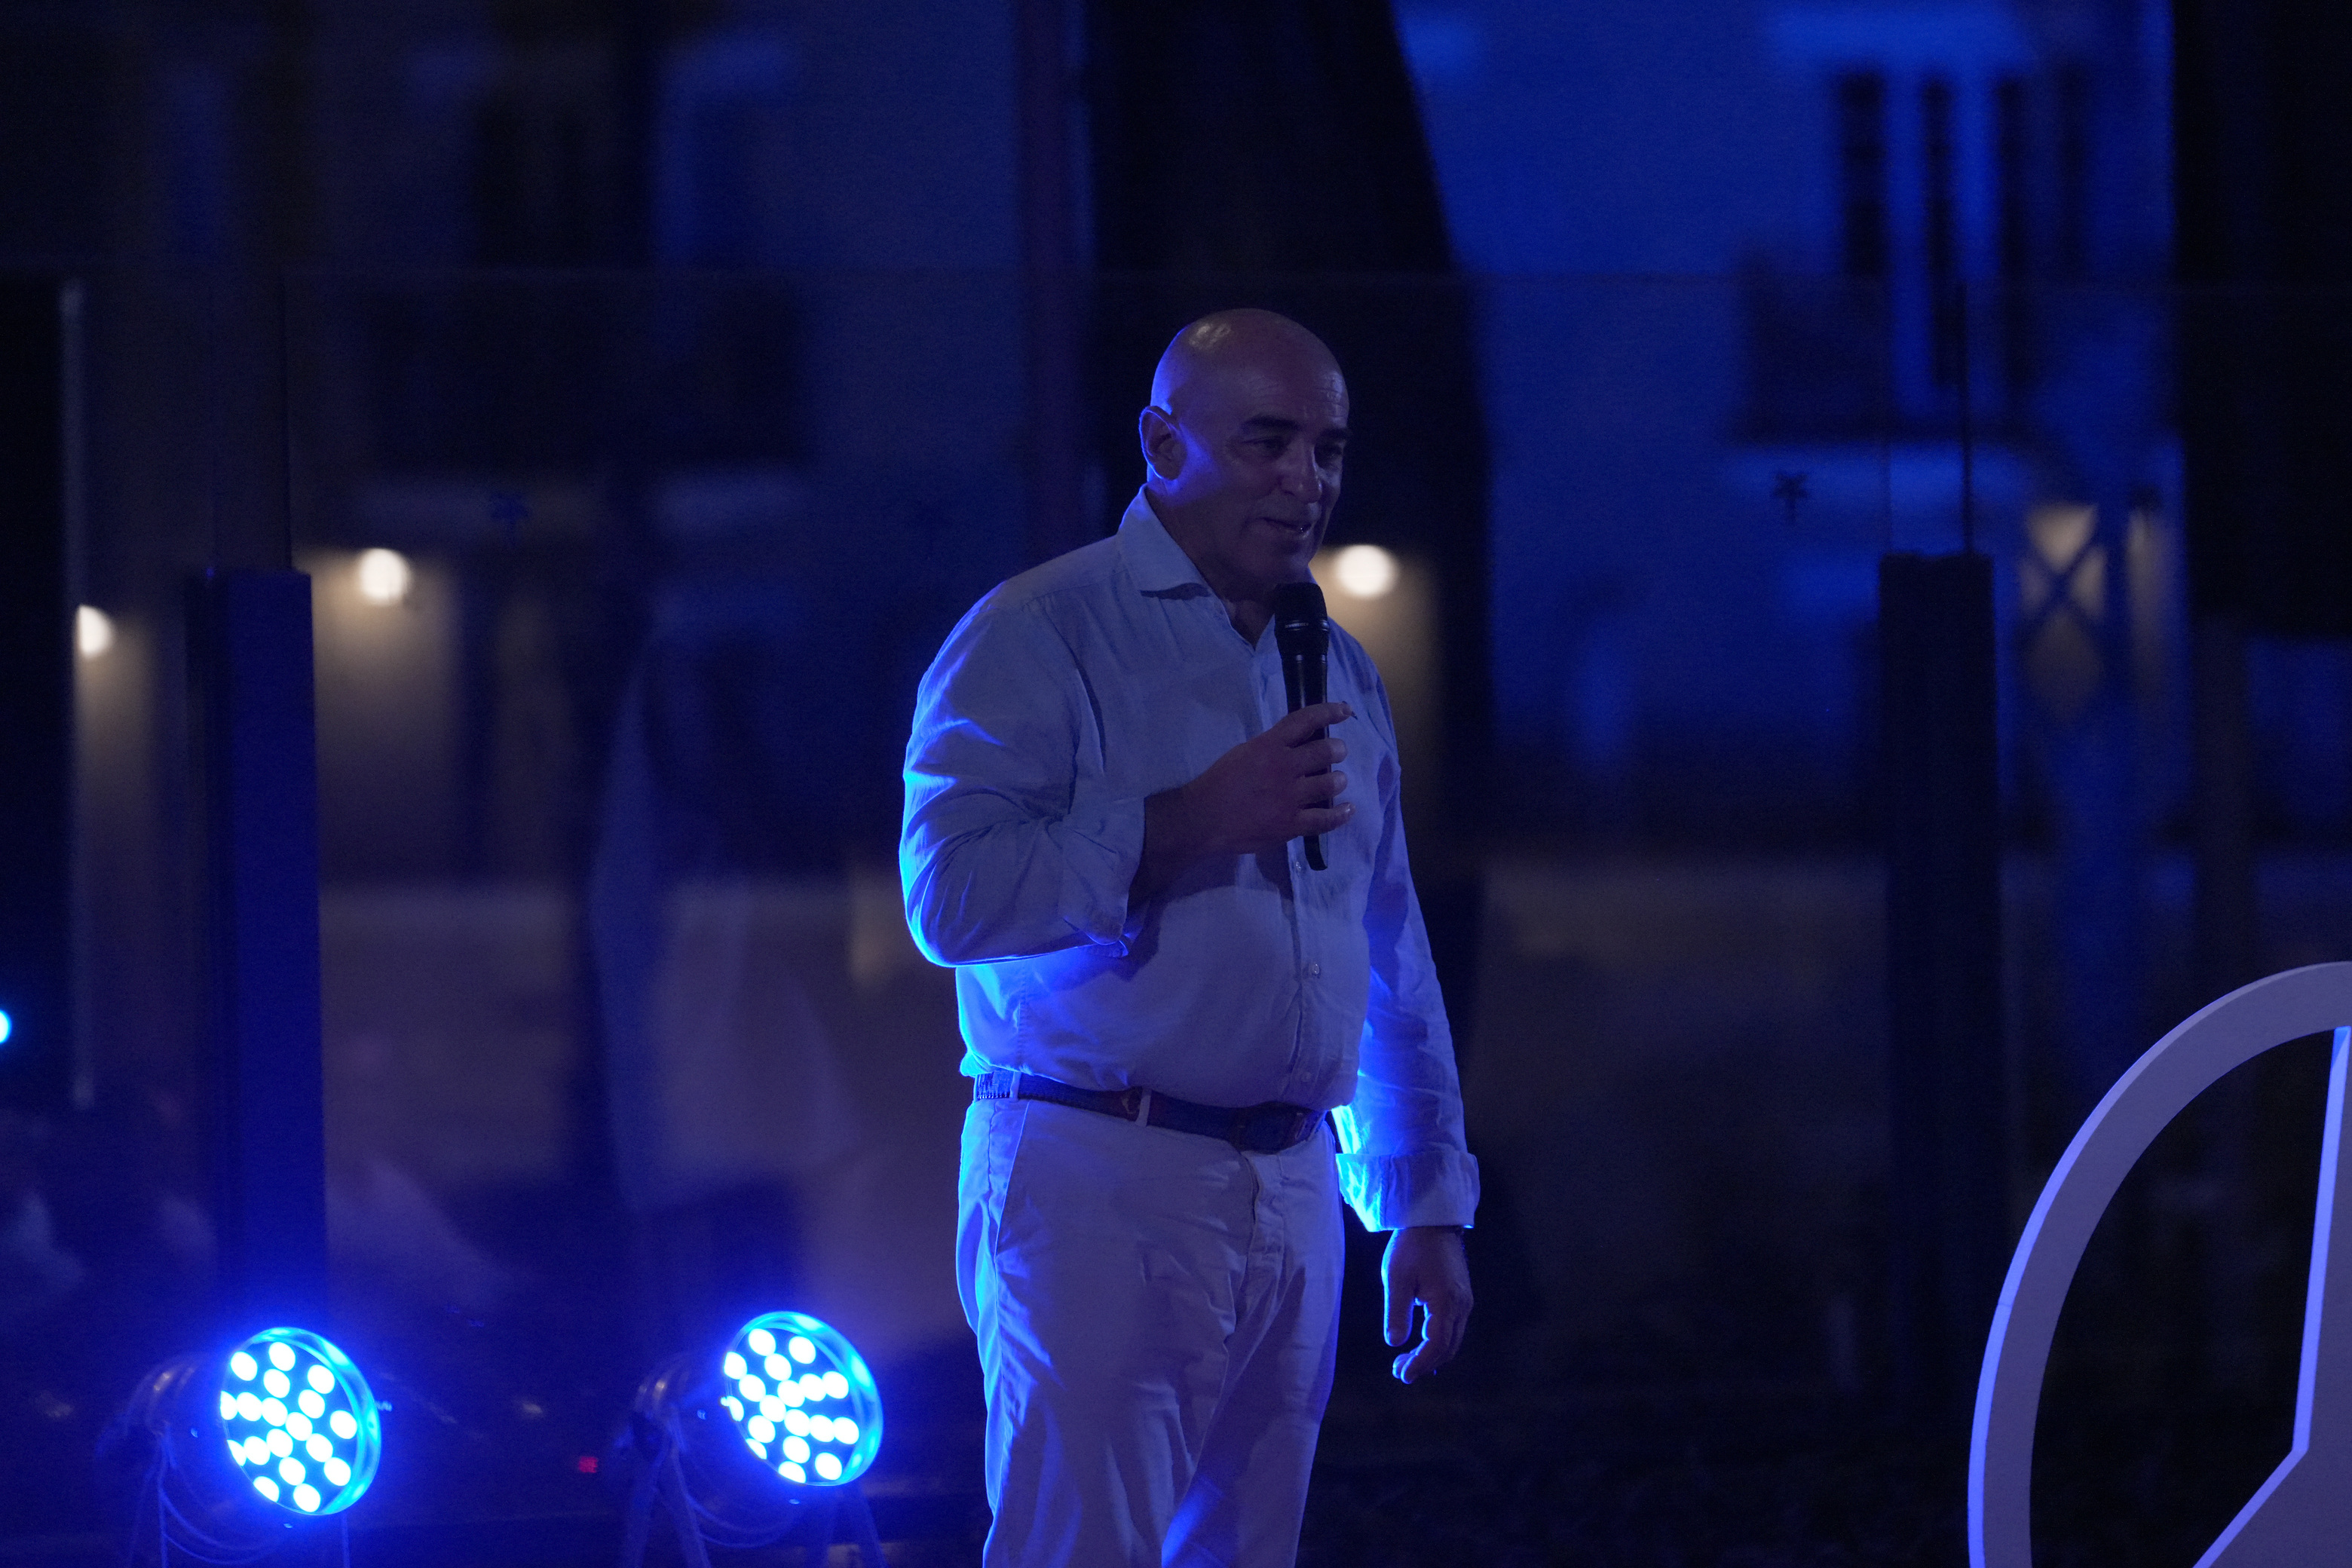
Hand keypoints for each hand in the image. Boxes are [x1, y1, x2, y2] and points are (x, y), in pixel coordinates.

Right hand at [1132, 702, 1352, 897]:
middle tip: (1337, 753)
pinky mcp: (1291, 824)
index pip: (1306, 721)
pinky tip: (1347, 810)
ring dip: (1338, 780)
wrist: (1203, 819)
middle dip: (1337, 750)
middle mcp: (1284, 768)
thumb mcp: (1243, 753)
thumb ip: (1270, 748)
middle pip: (1326, 751)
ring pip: (1330, 783)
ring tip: (1336, 781)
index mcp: (1269, 746)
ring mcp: (1290, 798)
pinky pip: (1326, 819)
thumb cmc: (1218, 783)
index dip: (1329, 712)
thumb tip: (1295, 745)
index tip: (1345, 711)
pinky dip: (1341, 814)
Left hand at [1382, 1226, 1471, 1383]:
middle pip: (1447, 1348)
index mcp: (1446, 1302)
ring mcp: (1464, 1301)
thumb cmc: (1411, 1246)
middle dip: (1424, 1364)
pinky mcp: (1461, 1297)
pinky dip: (1438, 1343)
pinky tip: (1420, 1346)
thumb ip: (1396, 1312)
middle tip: (1398, 1372)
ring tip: (1404, 1362)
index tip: (1403, 1375)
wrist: (1433, 1221)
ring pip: (1452, 1341)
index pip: (1436, 1345)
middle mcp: (1461, 1305)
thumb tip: (1395, 1343)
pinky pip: (1453, 1329)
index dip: (1420, 1363)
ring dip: (1431, 1355)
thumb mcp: (1396, 1277)